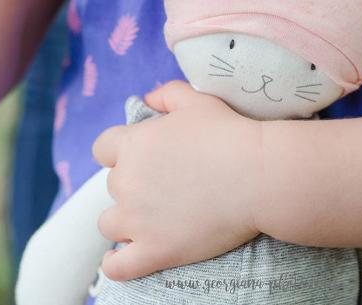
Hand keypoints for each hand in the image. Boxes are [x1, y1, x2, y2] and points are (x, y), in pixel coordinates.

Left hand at [93, 81, 259, 280]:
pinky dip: (115, 264)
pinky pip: (118, 267)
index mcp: (134, 144)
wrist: (258, 176)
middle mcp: (127, 182)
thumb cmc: (229, 133)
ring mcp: (137, 220)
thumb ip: (166, 94)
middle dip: (133, 183)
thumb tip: (146, 100)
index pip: (103, 148)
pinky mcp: (154, 251)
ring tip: (148, 217)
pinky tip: (120, 257)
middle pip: (113, 185)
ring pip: (109, 223)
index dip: (120, 151)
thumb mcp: (196, 100)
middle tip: (164, 183)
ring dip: (125, 220)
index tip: (141, 156)